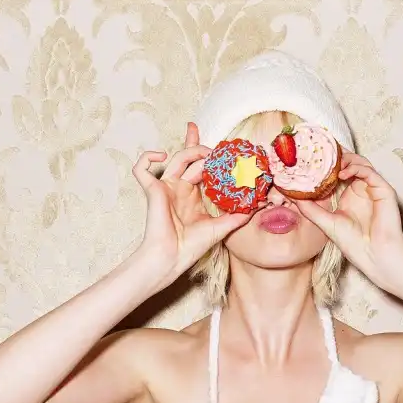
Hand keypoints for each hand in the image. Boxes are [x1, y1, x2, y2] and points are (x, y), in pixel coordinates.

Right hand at [133, 123, 252, 291]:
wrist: (172, 258)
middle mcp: (180, 187)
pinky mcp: (153, 189)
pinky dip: (147, 158)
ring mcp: (166, 187)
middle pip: (188, 157)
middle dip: (199, 144)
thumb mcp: (222, 226)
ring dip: (192, 150)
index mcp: (193, 194)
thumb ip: (241, 214)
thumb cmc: (192, 246)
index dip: (207, 152)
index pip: (200, 167)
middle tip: (218, 146)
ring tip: (207, 153)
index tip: (224, 146)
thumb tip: (262, 203)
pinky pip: (141, 169)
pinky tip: (162, 156)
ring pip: (176, 157)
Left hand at [294, 151, 402, 289]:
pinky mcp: (384, 191)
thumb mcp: (326, 223)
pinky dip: (357, 168)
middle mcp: (361, 189)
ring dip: (347, 159)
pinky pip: (370, 172)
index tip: (312, 158)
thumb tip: (292, 196)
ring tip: (332, 163)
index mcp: (349, 195)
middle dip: (337, 155)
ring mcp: (373, 189)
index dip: (328, 163)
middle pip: (351, 163)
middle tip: (322, 153)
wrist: (374, 256)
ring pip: (361, 163)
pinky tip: (343, 174)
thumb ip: (310, 209)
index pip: (339, 171)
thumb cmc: (355, 244)